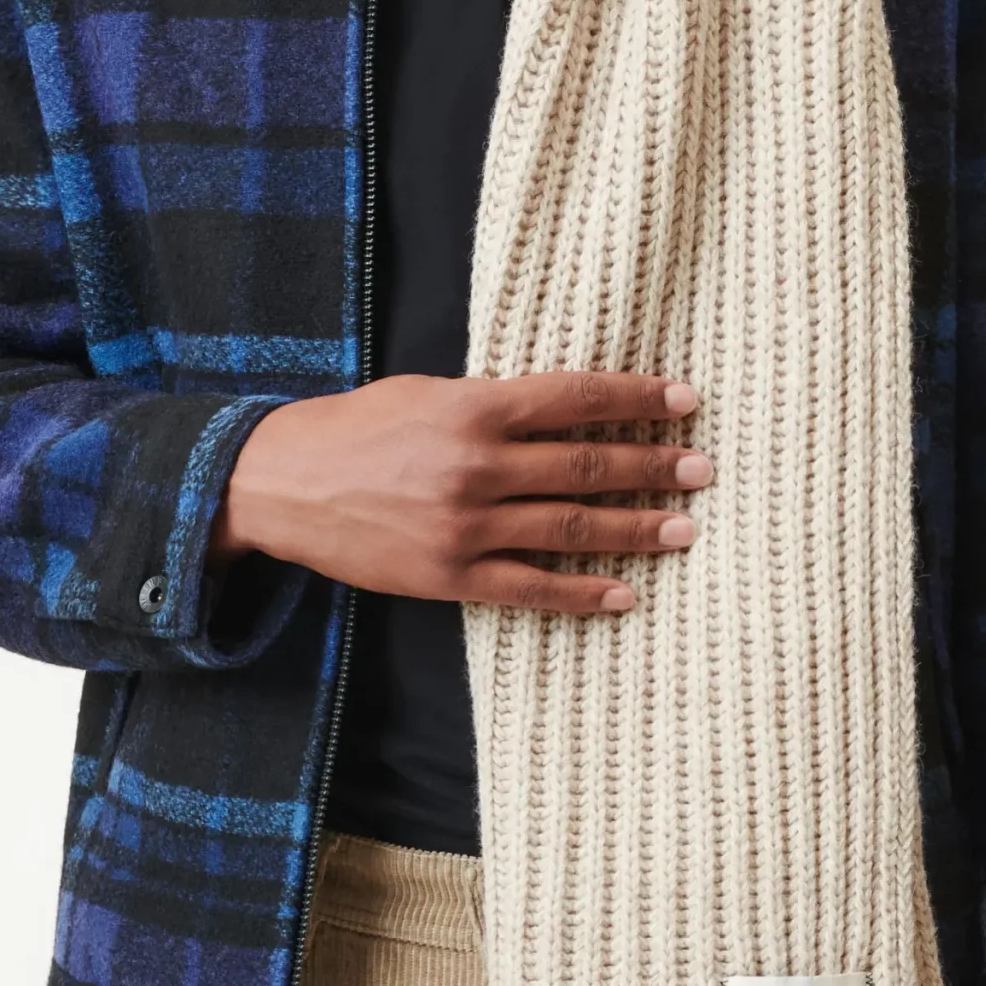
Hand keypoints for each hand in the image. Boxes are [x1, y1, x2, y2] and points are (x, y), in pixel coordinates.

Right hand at [208, 369, 708, 613]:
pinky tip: (624, 594)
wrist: (281, 483)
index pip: (577, 399)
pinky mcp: (450, 574)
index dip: (637, 399)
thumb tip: (562, 411)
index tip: (685, 401)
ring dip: (636, 529)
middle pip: (588, 465)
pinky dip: (583, 592)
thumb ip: (492, 403)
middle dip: (653, 466)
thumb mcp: (427, 392)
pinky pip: (532, 588)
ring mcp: (467, 525)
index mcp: (476, 408)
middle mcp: (479, 465)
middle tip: (703, 469)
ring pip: (571, 527)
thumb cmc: (355, 427)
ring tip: (685, 528)